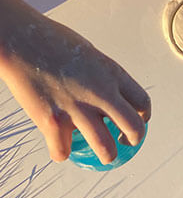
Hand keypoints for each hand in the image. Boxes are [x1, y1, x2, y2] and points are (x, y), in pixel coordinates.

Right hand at [0, 0, 149, 164]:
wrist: (22, 42)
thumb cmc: (53, 42)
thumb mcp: (90, 55)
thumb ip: (102, 77)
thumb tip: (109, 94)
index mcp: (112, 73)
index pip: (142, 101)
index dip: (144, 115)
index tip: (139, 120)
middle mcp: (101, 92)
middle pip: (134, 127)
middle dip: (134, 139)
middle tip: (125, 142)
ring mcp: (78, 109)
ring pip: (106, 149)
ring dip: (107, 156)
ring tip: (104, 155)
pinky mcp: (54, 122)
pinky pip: (63, 151)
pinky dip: (61, 151)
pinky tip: (60, 144)